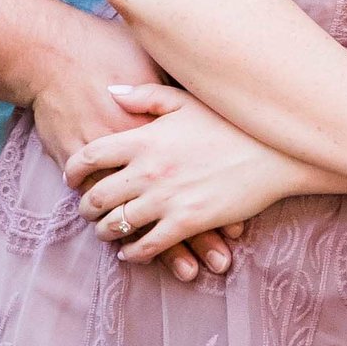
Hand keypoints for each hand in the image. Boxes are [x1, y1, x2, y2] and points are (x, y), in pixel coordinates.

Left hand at [28, 39, 238, 285]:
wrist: (275, 151)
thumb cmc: (231, 121)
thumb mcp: (186, 99)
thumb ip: (144, 95)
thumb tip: (110, 92)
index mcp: (145, 137)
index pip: (91, 155)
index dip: (73, 169)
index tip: (71, 176)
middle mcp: (149, 170)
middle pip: (97, 195)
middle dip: (85, 206)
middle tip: (85, 208)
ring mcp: (167, 198)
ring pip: (118, 225)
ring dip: (105, 232)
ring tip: (104, 231)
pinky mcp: (188, 222)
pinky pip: (148, 246)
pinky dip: (133, 253)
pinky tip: (130, 252)